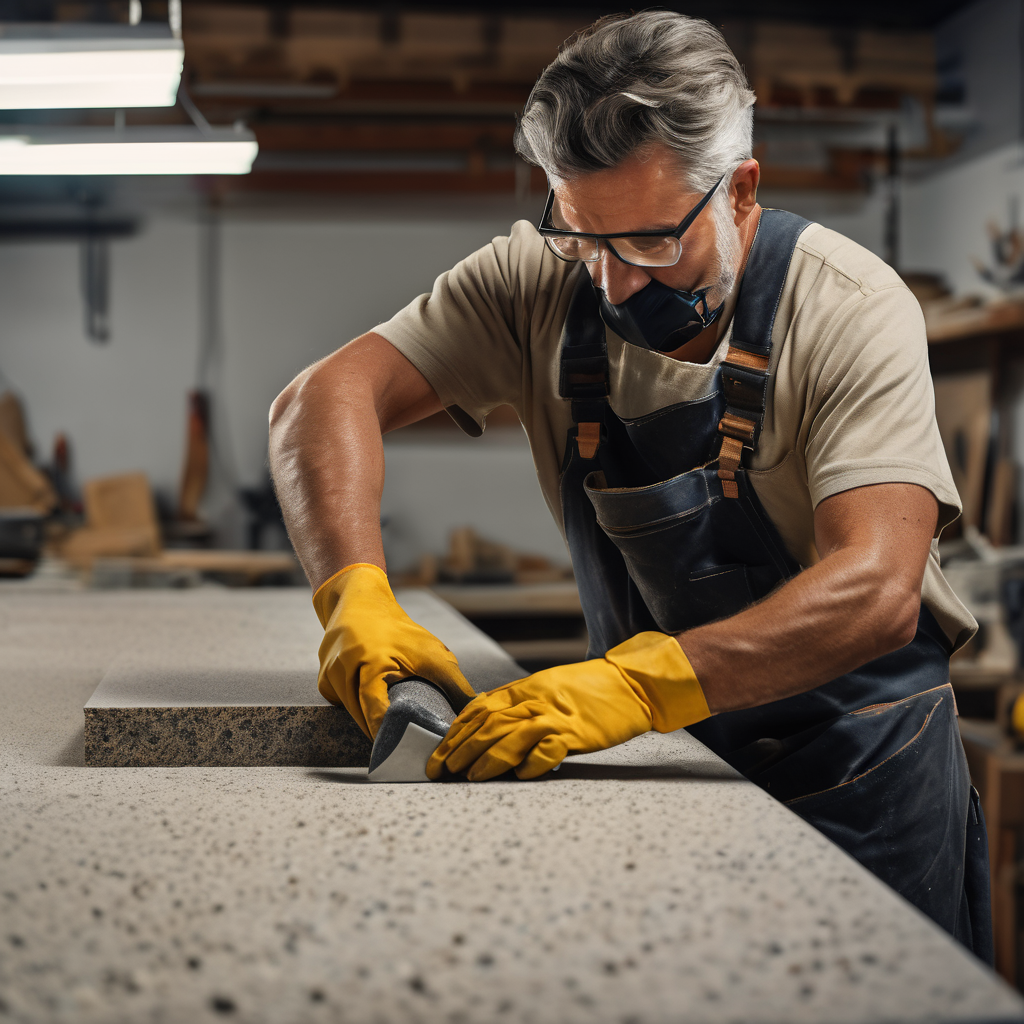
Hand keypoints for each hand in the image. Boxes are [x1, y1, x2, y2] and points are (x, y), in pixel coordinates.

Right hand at [313, 563, 476, 738]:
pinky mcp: (323, 679)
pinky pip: (341, 705)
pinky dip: (356, 711)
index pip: (374, 708)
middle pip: (361, 716)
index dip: (385, 734)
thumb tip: (478, 710)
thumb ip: (454, 683)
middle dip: (381, 737)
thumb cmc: (399, 630)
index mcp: (372, 661)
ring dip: (368, 725)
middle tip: (404, 756)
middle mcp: (344, 667)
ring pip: (350, 713)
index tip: (400, 754)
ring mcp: (330, 673)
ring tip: (391, 741)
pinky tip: (370, 715)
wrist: (360, 602)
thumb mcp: (431, 653)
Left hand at [427, 631, 709, 780]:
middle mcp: (534, 700)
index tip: (437, 755)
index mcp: (524, 689)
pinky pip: (549, 748)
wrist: (630, 683)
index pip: (478, 709)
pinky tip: (521, 776)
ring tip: (470, 777)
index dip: (454, 733)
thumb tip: (484, 726)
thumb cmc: (588, 691)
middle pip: (488, 724)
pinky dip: (533, 763)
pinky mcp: (577, 732)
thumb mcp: (545, 689)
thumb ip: (517, 704)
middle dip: (460, 750)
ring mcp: (556, 716)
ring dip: (487, 759)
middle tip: (441, 771)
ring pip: (511, 736)